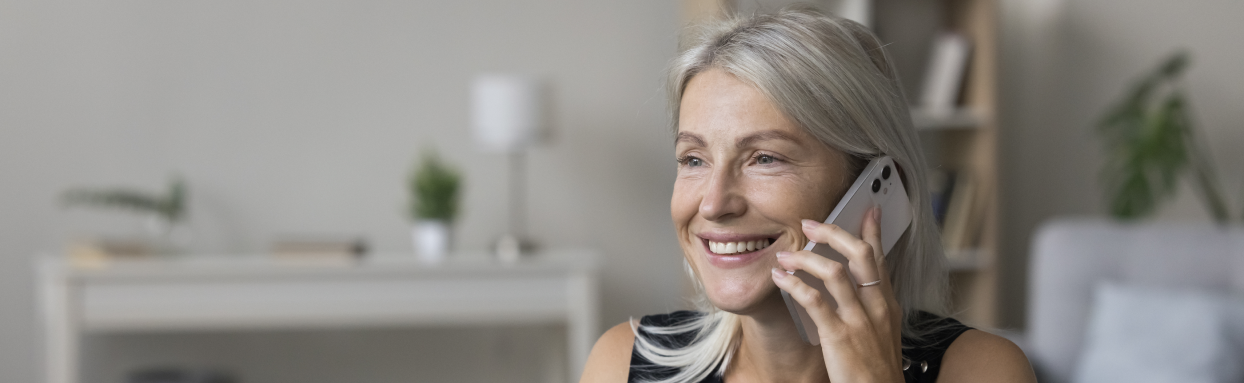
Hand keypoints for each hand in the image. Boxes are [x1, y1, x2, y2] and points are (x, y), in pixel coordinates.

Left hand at [770, 207, 903, 382]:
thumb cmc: (875, 371)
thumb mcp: (881, 334)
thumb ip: (868, 308)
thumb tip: (849, 287)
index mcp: (887, 305)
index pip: (881, 258)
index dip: (873, 231)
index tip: (867, 209)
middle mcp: (877, 307)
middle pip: (860, 254)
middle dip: (832, 232)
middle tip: (809, 223)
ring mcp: (859, 321)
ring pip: (834, 272)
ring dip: (805, 257)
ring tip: (785, 254)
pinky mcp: (840, 337)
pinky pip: (815, 301)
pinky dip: (795, 284)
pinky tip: (781, 279)